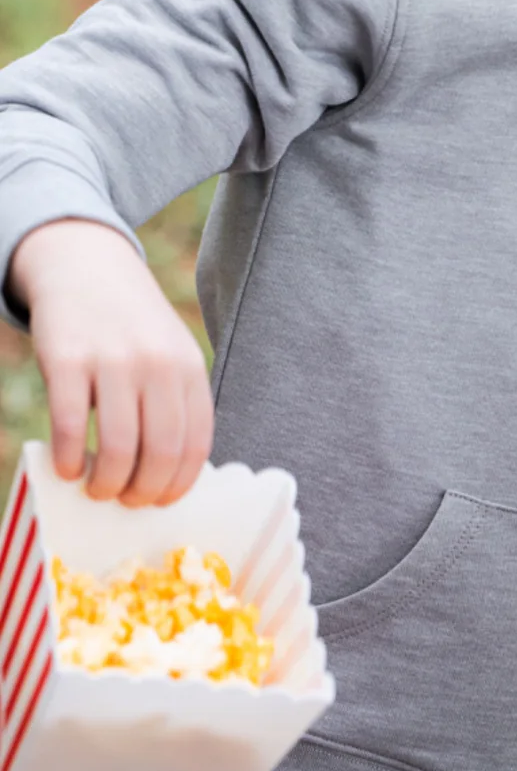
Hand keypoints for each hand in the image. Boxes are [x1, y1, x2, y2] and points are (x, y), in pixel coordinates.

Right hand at [8, 220, 213, 506]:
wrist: (87, 267)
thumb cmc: (131, 325)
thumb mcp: (170, 352)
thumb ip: (175, 402)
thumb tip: (169, 477)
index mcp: (189, 367)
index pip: (196, 443)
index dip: (179, 485)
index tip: (160, 502)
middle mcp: (158, 364)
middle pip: (161, 453)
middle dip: (143, 492)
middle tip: (126, 501)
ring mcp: (113, 360)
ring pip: (119, 449)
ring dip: (107, 485)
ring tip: (96, 488)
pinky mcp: (68, 360)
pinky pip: (72, 427)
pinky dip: (69, 461)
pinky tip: (67, 467)